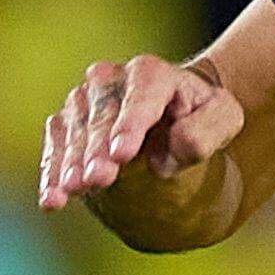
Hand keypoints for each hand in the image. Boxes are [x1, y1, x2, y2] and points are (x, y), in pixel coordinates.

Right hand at [37, 54, 243, 213]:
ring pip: (73, 131)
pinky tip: (52, 201)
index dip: (130, 124)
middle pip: (101, 115)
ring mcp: (83, 100)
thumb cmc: (200, 116)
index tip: (122, 155)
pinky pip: (55, 147)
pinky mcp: (67, 123)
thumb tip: (174, 148)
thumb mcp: (223, 119)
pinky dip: (52, 173)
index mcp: (151, 73)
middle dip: (97, 149)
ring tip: (71, 191)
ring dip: (71, 163)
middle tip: (98, 180)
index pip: (140, 97)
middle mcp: (109, 80)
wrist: (172, 114)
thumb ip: (207, 130)